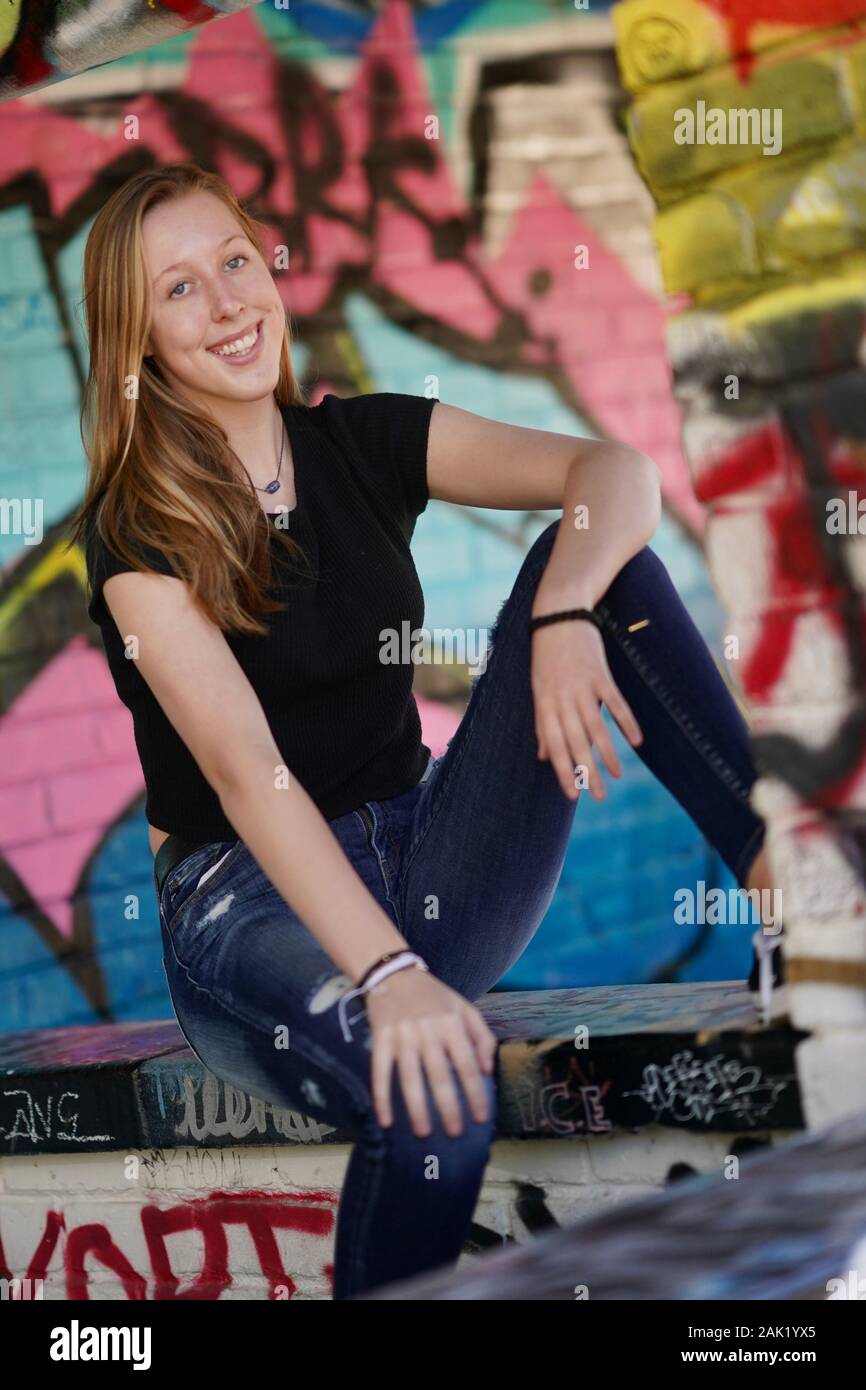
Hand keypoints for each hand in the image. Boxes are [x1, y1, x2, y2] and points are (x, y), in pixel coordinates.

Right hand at [363, 967, 496, 1137]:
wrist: (394, 974)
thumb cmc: (435, 996)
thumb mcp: (465, 1008)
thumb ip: (482, 1037)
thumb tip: (486, 1071)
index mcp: (451, 1023)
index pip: (467, 1064)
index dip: (475, 1093)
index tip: (481, 1119)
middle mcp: (427, 1030)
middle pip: (439, 1074)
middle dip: (448, 1106)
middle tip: (455, 1133)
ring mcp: (402, 1034)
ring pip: (410, 1076)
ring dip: (416, 1107)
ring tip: (424, 1132)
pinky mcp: (381, 1037)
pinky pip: (380, 1071)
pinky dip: (381, 1096)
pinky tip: (385, 1120)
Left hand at [530, 611, 642, 799]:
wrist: (558, 615)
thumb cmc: (547, 656)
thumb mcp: (538, 689)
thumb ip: (543, 723)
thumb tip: (543, 756)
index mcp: (544, 704)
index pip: (554, 745)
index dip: (562, 770)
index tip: (570, 795)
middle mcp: (561, 698)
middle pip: (575, 741)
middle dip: (586, 771)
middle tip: (596, 796)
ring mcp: (581, 686)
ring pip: (595, 727)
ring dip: (606, 754)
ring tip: (615, 776)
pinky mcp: (600, 673)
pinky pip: (615, 702)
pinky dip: (626, 722)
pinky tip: (635, 742)